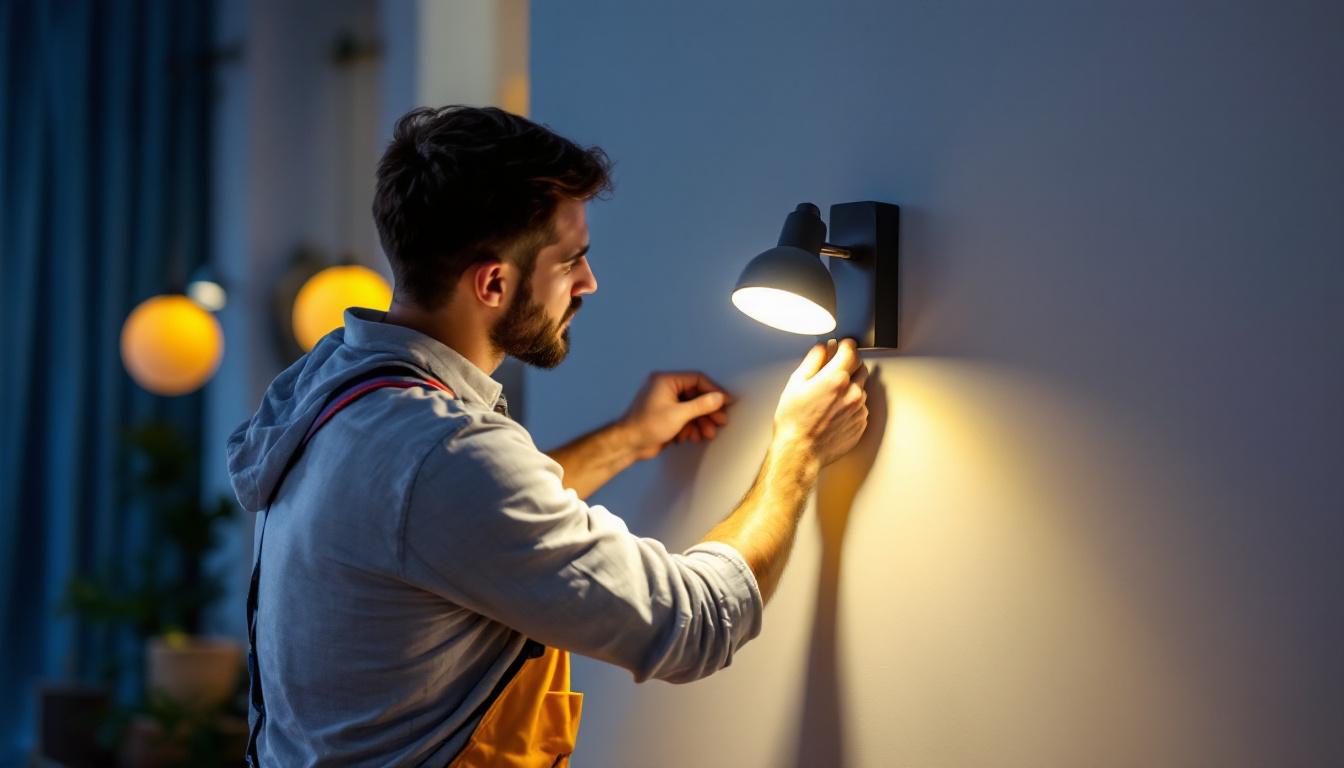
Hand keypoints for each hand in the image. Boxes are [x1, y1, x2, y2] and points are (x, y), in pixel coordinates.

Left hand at [620, 371, 734, 459]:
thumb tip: (718, 398)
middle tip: (720, 421)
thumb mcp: (678, 415)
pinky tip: (692, 437)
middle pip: (696, 395)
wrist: (628, 444)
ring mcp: (665, 402)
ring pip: (691, 409)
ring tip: (707, 434)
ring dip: (701, 422)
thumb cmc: (645, 426)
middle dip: (708, 411)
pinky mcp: (666, 416)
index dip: (714, 390)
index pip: (697, 379)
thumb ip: (701, 405)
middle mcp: (666, 388)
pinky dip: (690, 427)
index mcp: (666, 380)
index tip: (726, 401)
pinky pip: (684, 418)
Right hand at [773, 339, 868, 465]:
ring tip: (829, 399)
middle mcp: (852, 392)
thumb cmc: (794, 422)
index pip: (852, 350)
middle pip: (861, 367)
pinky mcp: (861, 423)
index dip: (845, 346)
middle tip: (832, 374)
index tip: (841, 347)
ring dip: (850, 387)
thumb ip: (813, 360)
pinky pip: (861, 407)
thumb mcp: (795, 384)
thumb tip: (822, 348)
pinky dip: (851, 405)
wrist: (800, 452)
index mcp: (836, 379)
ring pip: (861, 388)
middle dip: (849, 366)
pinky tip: (833, 412)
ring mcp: (859, 409)